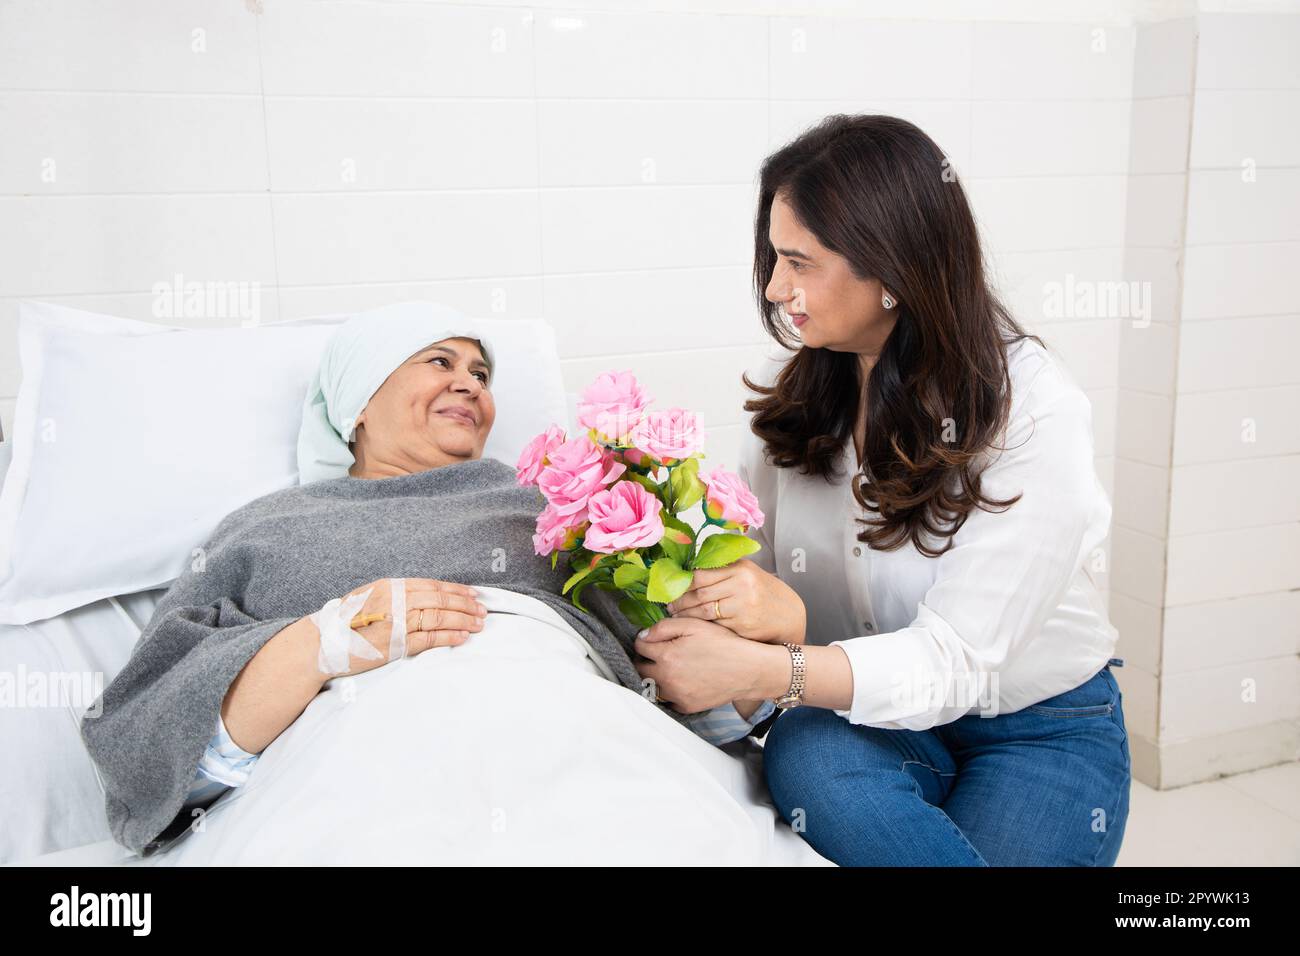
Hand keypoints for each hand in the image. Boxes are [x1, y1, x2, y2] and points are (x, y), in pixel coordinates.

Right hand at [330, 578, 486, 676]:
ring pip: (439, 617)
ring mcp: (396, 622)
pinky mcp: (395, 644)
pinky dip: (449, 637)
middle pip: (439, 599)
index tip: (472, 594)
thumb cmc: (344, 622)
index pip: (431, 585)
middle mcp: (395, 600)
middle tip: (482, 609)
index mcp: (390, 587)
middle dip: (465, 604)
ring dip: (463, 620)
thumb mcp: (369, 597)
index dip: (455, 589)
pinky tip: (462, 637)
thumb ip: (394, 595)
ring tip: (478, 624)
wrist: (322, 643)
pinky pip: (429, 638)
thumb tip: (423, 597)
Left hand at [634, 616, 784, 714]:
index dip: (644, 640)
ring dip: (653, 677)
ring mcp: (676, 695)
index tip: (651, 639)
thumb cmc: (723, 644)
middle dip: (644, 659)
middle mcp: (667, 678)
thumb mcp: (694, 625)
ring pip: (651, 687)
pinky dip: (668, 691)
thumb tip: (643, 636)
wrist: (748, 670)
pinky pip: (667, 700)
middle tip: (656, 653)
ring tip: (666, 668)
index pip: (639, 647)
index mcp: (666, 655)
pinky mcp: (686, 707)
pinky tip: (678, 681)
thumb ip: (664, 627)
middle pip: (640, 669)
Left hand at [665, 558, 805, 644]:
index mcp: (740, 569)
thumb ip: (722, 570)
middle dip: (680, 601)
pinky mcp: (743, 626)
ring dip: (686, 615)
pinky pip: (714, 626)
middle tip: (669, 606)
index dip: (682, 583)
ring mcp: (743, 607)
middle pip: (699, 593)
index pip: (701, 574)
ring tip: (676, 616)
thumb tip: (686, 570)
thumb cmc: (763, 593)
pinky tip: (692, 627)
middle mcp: (742, 586)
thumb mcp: (747, 573)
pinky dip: (700, 627)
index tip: (671, 588)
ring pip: (703, 611)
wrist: (789, 616)